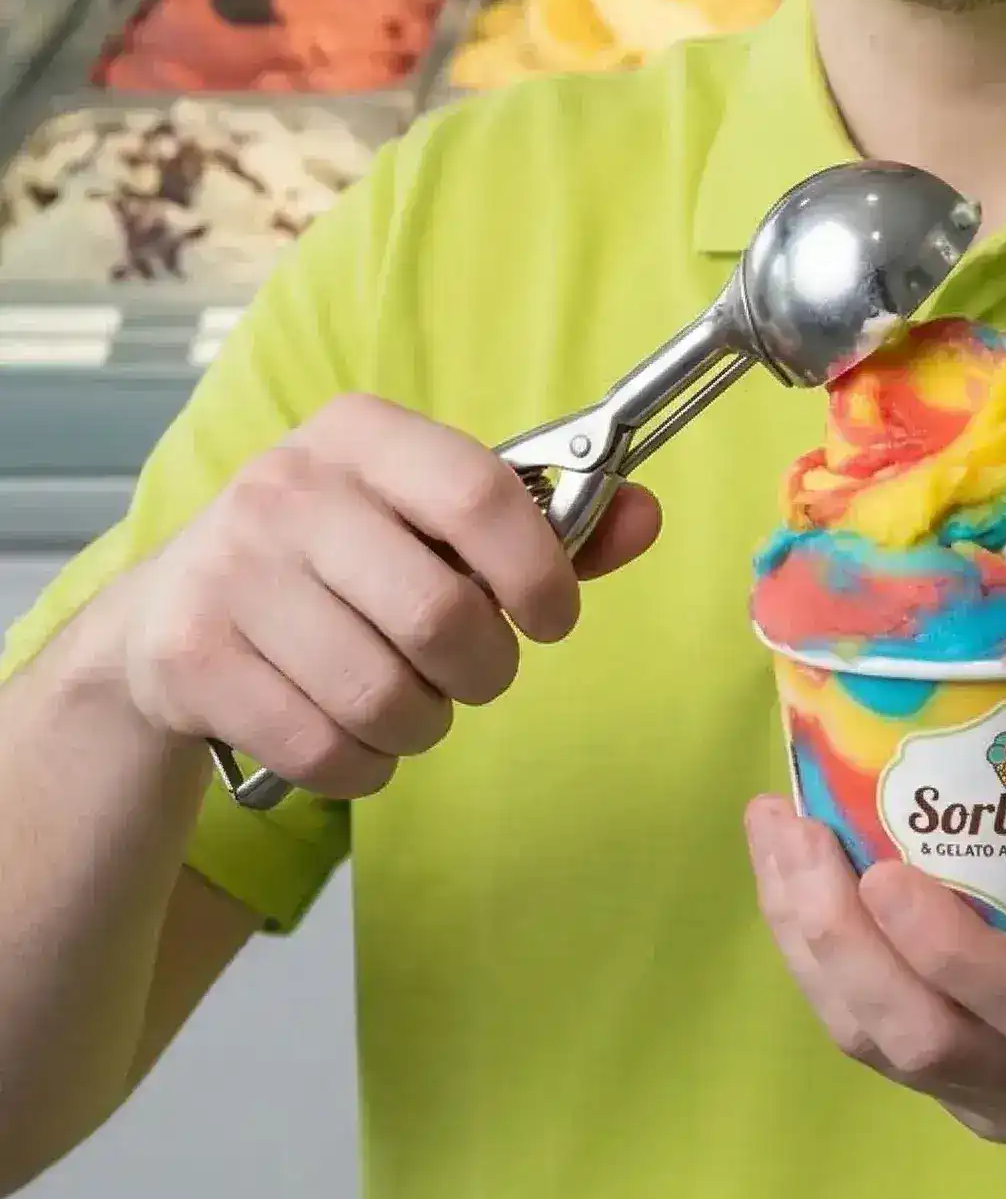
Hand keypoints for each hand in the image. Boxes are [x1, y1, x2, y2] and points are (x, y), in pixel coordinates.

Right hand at [109, 393, 660, 800]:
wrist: (164, 616)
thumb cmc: (336, 561)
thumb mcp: (427, 521)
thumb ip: (543, 526)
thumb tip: (647, 516)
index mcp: (360, 433)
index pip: (480, 493)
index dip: (539, 570)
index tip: (554, 618)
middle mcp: (286, 486)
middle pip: (440, 614)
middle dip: (485, 670)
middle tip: (476, 674)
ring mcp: (229, 571)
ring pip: (381, 695)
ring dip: (423, 725)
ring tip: (411, 704)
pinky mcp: (190, 658)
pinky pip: (322, 748)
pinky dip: (363, 766)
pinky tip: (352, 734)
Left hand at [745, 745, 1005, 1154]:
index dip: (950, 951)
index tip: (883, 867)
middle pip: (924, 1039)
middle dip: (835, 937)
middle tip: (787, 822)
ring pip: (885, 1049)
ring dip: (811, 947)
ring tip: (774, 837)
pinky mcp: (982, 1100)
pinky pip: (886, 1047)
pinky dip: (830, 968)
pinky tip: (802, 883)